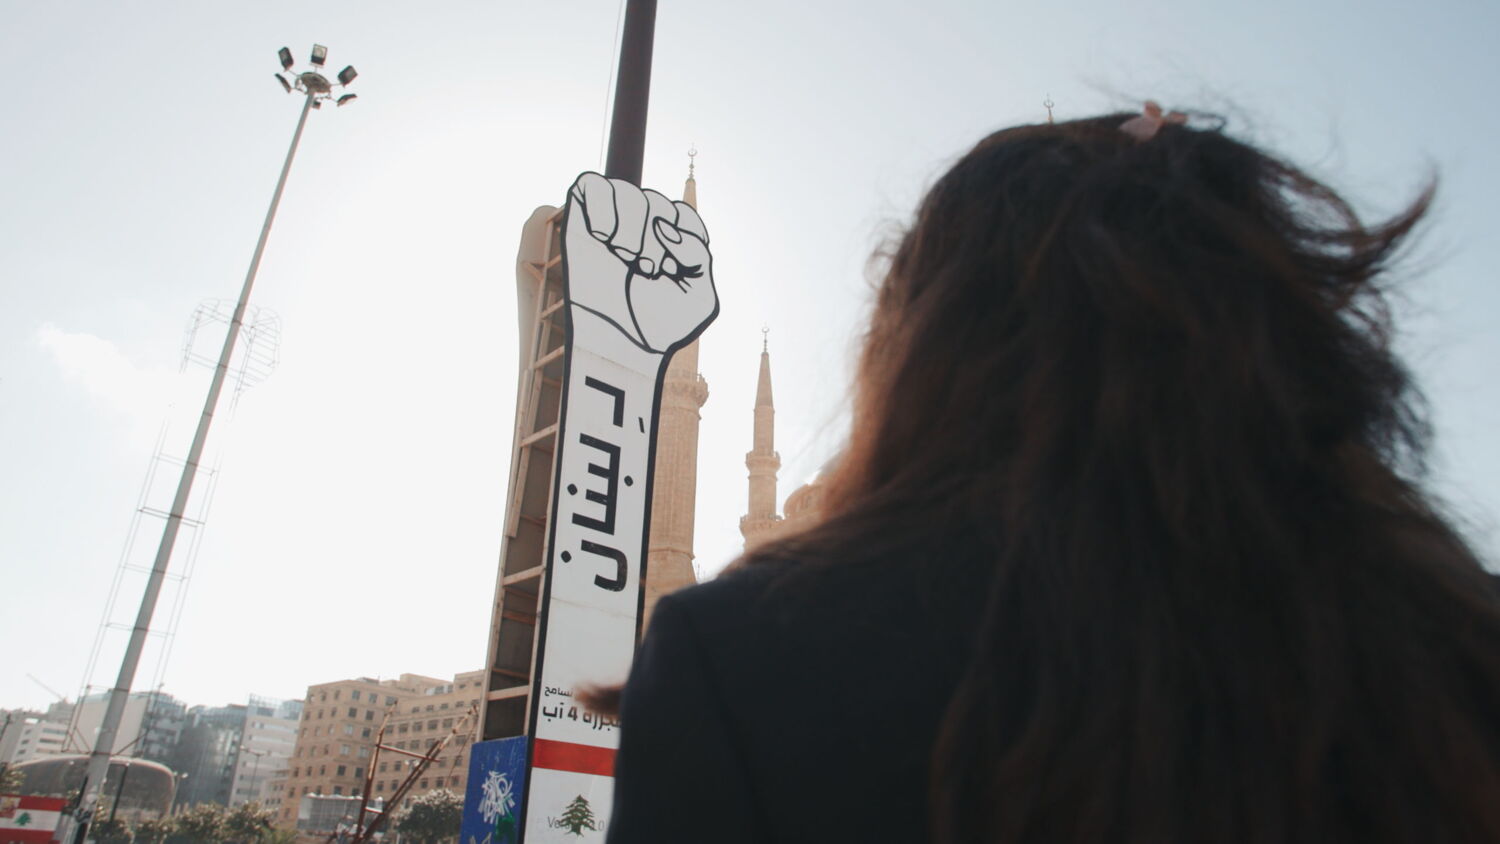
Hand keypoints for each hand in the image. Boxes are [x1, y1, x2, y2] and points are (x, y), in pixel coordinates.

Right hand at [564, 172, 716, 353]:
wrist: (617, 346)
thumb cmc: (658, 325)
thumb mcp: (699, 295)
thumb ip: (697, 255)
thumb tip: (664, 226)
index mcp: (674, 240)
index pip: (683, 215)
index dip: (680, 240)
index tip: (671, 272)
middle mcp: (644, 227)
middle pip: (655, 202)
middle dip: (652, 238)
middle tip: (645, 271)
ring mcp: (613, 222)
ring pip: (627, 192)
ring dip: (630, 225)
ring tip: (623, 256)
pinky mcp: (582, 221)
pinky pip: (592, 184)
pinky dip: (601, 205)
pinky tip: (603, 235)